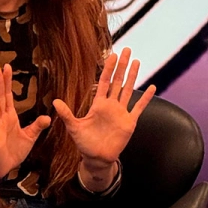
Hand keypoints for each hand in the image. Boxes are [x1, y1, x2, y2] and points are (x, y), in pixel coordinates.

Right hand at [0, 64, 51, 179]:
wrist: (6, 167)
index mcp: (10, 117)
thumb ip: (37, 126)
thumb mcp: (30, 137)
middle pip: (0, 98)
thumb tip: (48, 117)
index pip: (8, 96)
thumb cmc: (15, 150)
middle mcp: (1, 119)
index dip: (7, 82)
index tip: (7, 67)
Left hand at [53, 48, 155, 164]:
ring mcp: (121, 112)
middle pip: (118, 81)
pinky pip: (139, 108)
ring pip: (128, 90)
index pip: (105, 81)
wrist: (97, 157)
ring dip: (132, 76)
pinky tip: (152, 87)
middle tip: (127, 50)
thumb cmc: (84, 143)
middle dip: (122, 66)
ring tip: (137, 62)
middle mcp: (111, 105)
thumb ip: (67, 114)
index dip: (108, 68)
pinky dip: (146, 98)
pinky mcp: (129, 122)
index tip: (112, 55)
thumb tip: (55, 102)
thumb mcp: (74, 127)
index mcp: (98, 104)